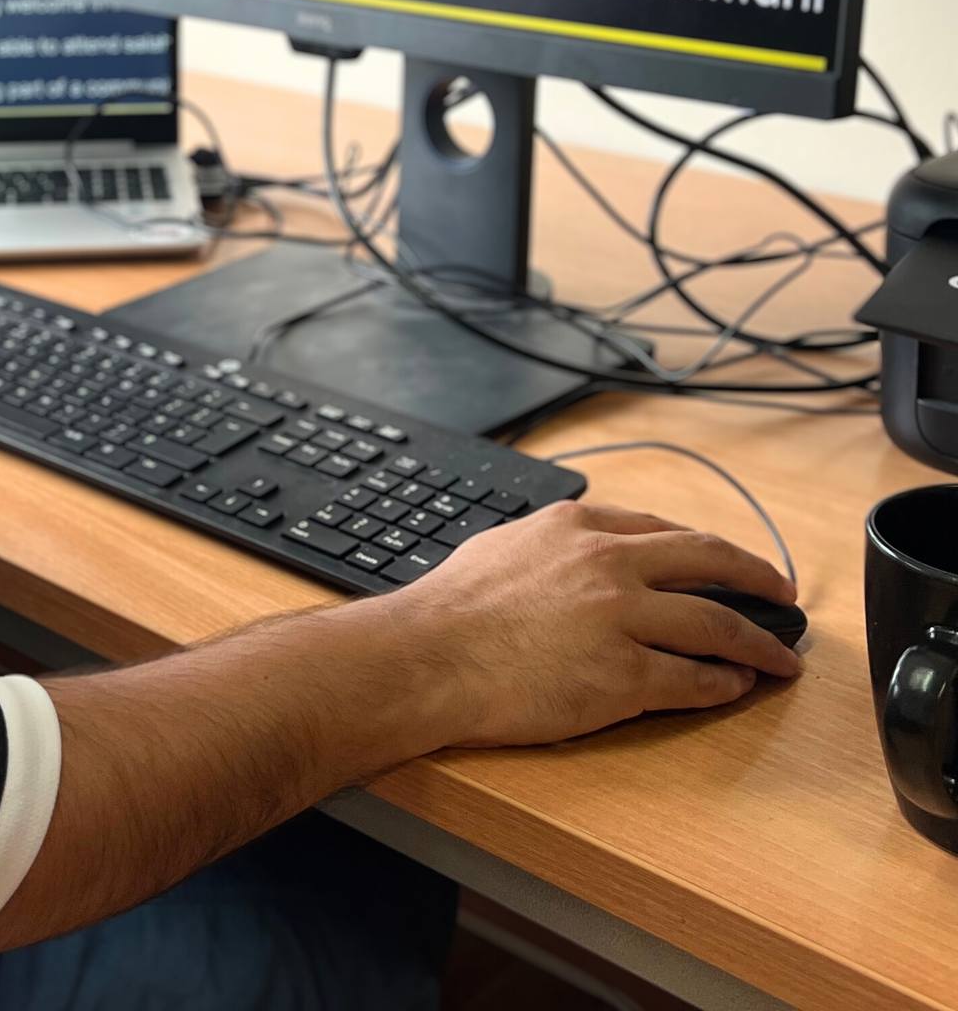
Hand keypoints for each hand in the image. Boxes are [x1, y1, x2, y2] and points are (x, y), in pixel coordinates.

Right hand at [391, 500, 802, 747]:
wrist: (432, 655)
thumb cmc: (453, 607)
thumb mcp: (505, 544)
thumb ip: (553, 544)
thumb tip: (573, 549)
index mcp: (580, 526)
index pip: (667, 531)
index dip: (709, 550)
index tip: (729, 564)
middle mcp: (610, 564)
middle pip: (712, 563)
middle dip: (759, 580)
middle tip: (783, 598)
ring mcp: (622, 620)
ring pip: (719, 627)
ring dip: (760, 645)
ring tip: (780, 659)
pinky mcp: (625, 678)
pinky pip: (694, 682)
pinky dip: (724, 686)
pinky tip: (735, 690)